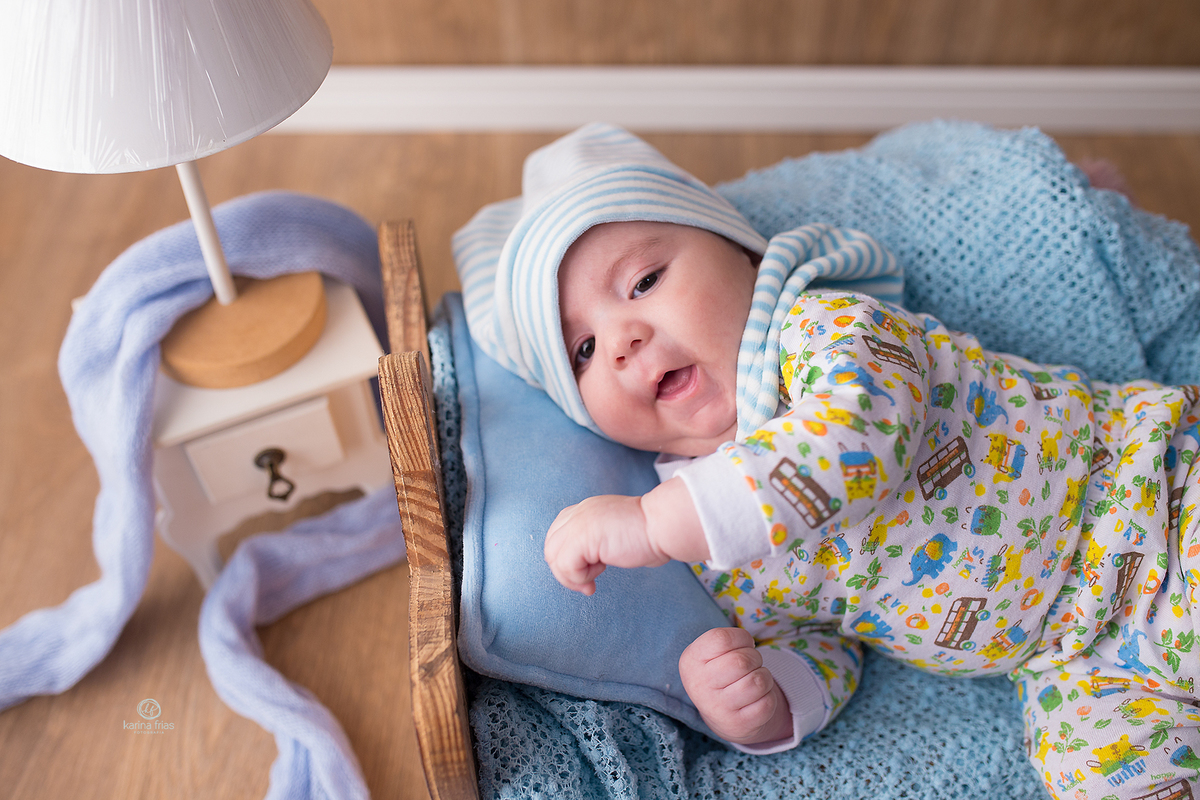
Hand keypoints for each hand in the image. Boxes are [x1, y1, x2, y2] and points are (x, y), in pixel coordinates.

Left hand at [544, 494, 665, 594]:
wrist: (663, 525)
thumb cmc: (649, 533)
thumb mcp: (614, 533)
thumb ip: (596, 541)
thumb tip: (586, 564)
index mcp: (585, 510)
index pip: (557, 536)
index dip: (567, 559)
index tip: (587, 573)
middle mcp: (578, 514)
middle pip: (551, 548)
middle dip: (566, 572)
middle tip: (587, 583)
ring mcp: (578, 524)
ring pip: (554, 558)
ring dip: (573, 577)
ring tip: (593, 580)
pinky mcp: (583, 538)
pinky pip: (566, 566)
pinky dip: (580, 578)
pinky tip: (600, 574)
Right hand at [680, 627, 792, 744]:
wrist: (721, 714)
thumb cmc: (720, 672)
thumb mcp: (712, 652)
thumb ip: (726, 641)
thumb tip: (749, 643)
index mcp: (691, 661)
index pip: (722, 639)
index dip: (741, 637)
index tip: (742, 645)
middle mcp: (699, 685)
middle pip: (741, 661)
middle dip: (755, 657)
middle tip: (751, 664)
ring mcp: (718, 708)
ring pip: (758, 681)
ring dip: (764, 676)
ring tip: (755, 680)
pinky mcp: (738, 724)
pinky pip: (767, 703)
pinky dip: (769, 696)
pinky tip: (756, 698)